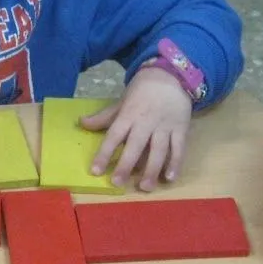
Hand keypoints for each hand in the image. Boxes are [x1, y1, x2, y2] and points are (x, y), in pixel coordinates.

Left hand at [80, 68, 191, 189]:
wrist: (172, 75)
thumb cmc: (142, 91)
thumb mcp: (122, 102)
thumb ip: (104, 117)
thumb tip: (81, 123)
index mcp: (128, 115)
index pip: (114, 136)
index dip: (104, 153)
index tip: (96, 171)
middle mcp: (146, 122)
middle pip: (135, 145)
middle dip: (126, 165)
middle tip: (117, 183)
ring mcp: (165, 126)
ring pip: (158, 150)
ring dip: (152, 169)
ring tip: (145, 187)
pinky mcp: (181, 128)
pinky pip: (179, 148)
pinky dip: (175, 163)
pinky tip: (169, 178)